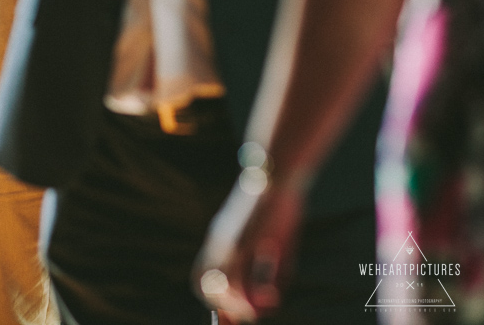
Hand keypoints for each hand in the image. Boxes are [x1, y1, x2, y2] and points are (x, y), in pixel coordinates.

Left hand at [193, 179, 305, 322]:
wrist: (279, 172)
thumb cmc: (282, 206)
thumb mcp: (278, 244)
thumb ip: (271, 274)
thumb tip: (268, 305)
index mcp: (223, 239)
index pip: (205, 277)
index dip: (216, 301)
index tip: (232, 318)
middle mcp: (219, 240)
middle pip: (202, 283)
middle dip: (220, 307)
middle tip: (243, 318)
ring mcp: (228, 239)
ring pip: (215, 283)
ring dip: (232, 305)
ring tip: (252, 313)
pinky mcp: (241, 238)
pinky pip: (234, 274)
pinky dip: (245, 294)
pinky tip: (267, 299)